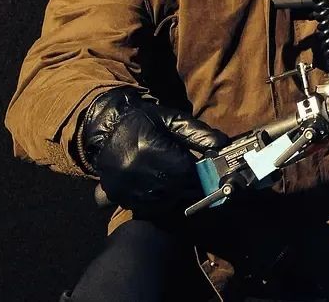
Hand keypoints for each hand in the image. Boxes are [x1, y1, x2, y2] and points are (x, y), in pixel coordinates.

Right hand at [80, 87, 228, 215]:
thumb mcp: (172, 120)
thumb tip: (222, 145)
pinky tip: (161, 188)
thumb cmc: (143, 120)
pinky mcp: (118, 195)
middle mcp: (136, 170)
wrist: (106, 126)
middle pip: (175, 188)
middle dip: (190, 184)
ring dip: (175, 194)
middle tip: (196, 178)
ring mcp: (125, 185)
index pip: (185, 171)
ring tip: (177, 181)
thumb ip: (198, 133)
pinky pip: (145, 207)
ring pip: (162, 201)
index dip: (200, 173)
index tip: (207, 172)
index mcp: (150, 148)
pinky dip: (158, 202)